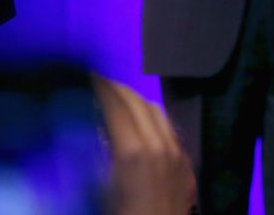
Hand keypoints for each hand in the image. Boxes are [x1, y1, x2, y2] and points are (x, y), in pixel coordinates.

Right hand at [91, 75, 196, 214]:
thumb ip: (94, 161)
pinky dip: (152, 119)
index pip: (115, 105)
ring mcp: (177, 156)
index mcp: (133, 153)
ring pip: (157, 113)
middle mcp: (159, 146)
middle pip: (137, 103)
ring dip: (136, 101)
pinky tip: (141, 127)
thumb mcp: (98, 195)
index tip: (86, 77)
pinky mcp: (187, 168)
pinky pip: (169, 131)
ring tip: (117, 100)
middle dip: (116, 89)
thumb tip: (90, 137)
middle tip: (97, 84)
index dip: (100, 87)